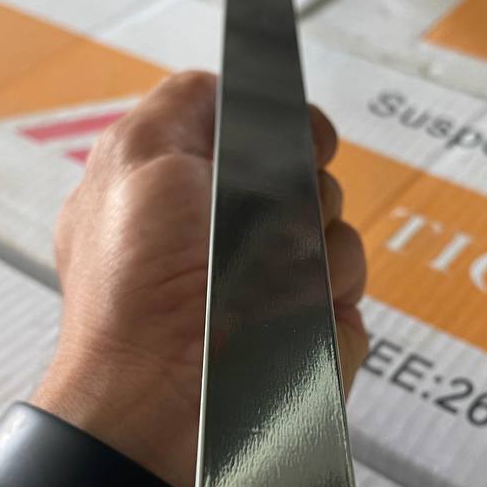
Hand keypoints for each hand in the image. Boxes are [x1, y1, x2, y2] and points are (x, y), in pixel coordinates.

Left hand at [34, 71, 368, 486]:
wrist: (166, 398)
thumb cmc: (136, 288)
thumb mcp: (137, 158)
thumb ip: (186, 104)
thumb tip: (237, 87)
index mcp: (181, 182)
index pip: (251, 118)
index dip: (273, 117)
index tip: (278, 129)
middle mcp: (230, 222)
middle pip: (303, 157)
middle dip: (288, 178)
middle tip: (247, 219)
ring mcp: (277, 270)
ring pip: (333, 211)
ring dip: (303, 236)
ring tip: (256, 277)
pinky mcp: (316, 314)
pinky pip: (349, 271)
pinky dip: (323, 284)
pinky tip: (283, 309)